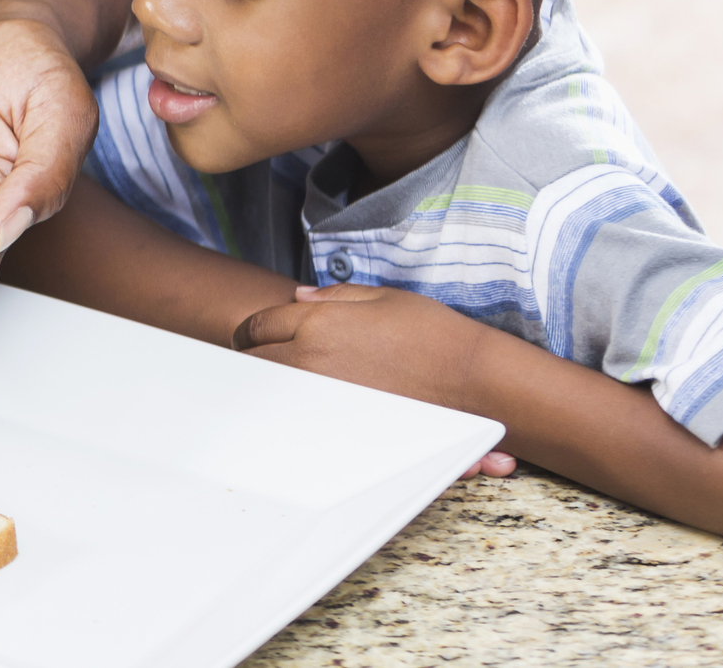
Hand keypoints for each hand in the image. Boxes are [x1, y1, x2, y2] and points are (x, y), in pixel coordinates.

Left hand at [233, 284, 516, 477]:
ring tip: (272, 386)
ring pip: (272, 393)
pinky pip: (298, 420)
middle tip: (253, 360)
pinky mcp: (340, 426)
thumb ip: (333, 296)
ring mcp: (323, 396)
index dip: (251, 329)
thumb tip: (299, 298)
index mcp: (319, 322)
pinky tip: (296, 413)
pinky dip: (289, 415)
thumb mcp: (382, 298)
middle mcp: (313, 360)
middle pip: (256, 361)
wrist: (473, 379)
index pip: (260, 324)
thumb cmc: (433, 335)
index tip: (252, 335)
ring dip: (266, 387)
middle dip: (250, 358)